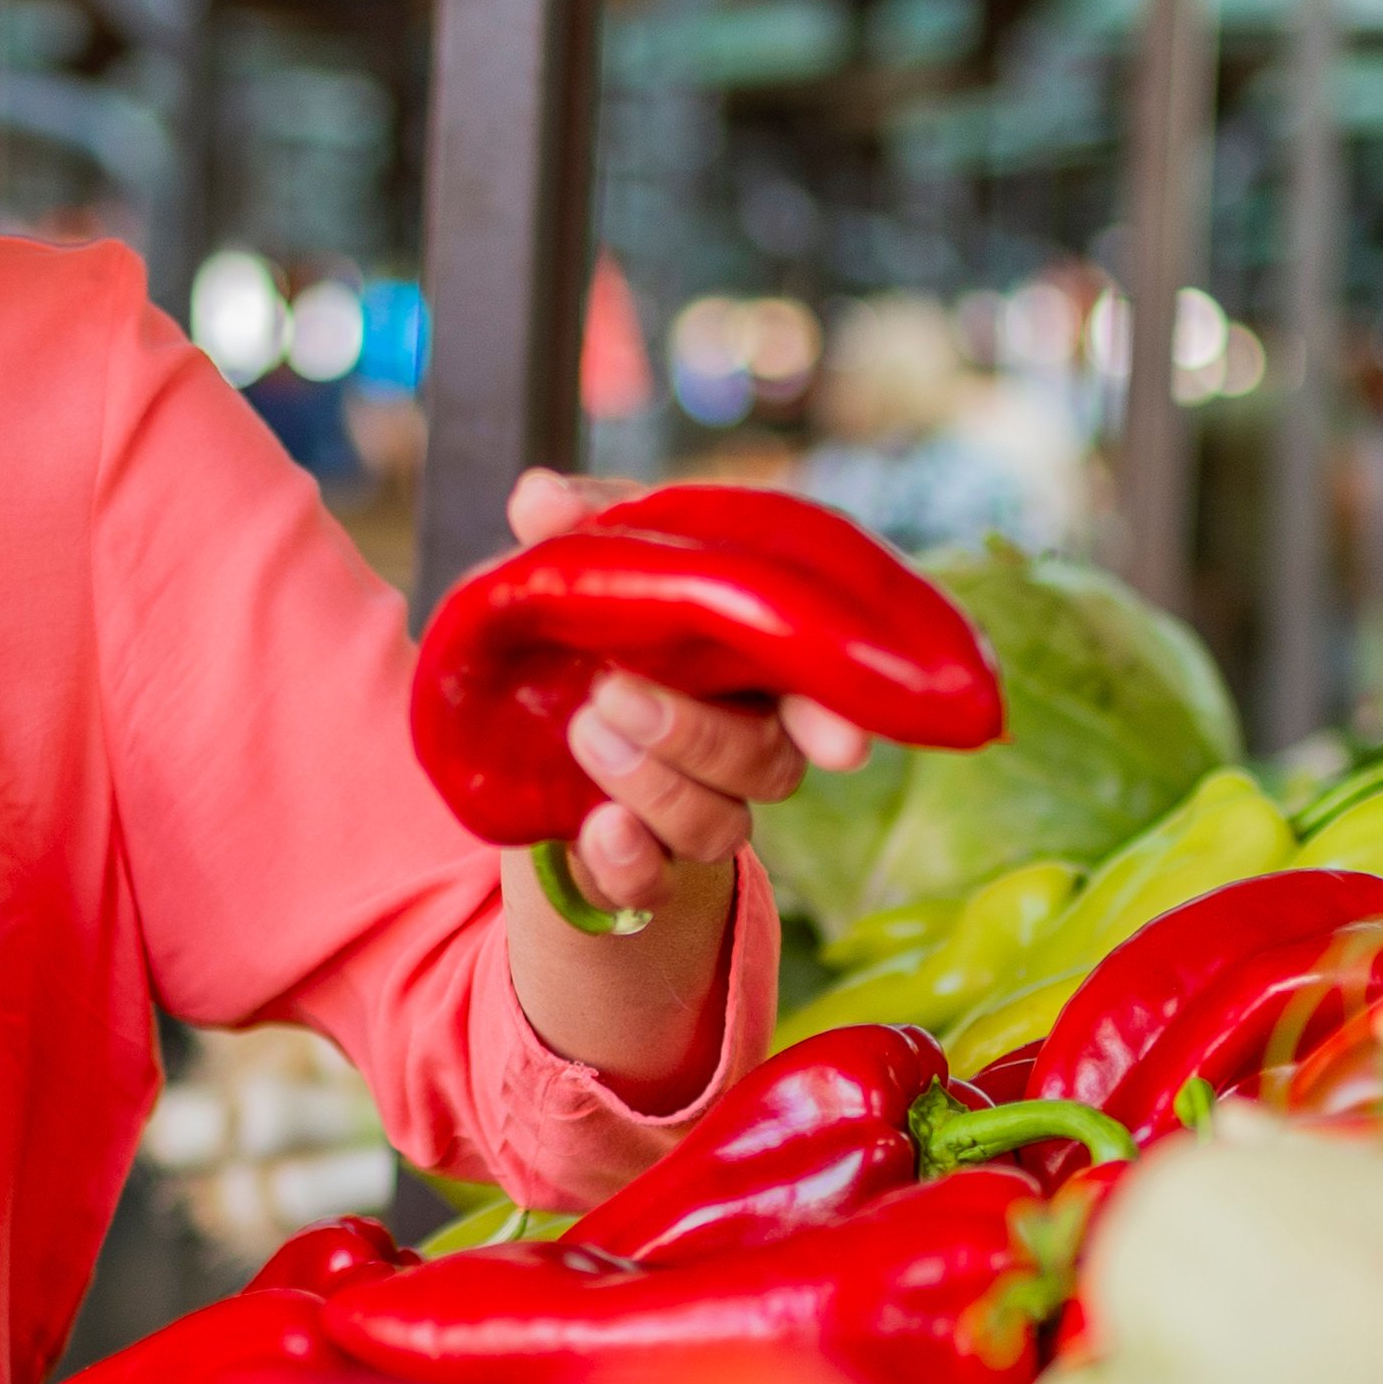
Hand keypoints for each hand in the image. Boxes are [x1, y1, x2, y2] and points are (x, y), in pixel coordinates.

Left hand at [502, 467, 874, 917]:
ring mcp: (701, 805)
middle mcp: (750, 741)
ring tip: (583, 731)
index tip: (842, 744)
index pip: (827, 691)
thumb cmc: (609, 619)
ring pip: (720, 825)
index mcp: (762, 662)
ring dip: (656, 787)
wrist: (546, 713)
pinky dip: (631, 864)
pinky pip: (652, 886)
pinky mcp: (642, 858)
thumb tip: (540, 497)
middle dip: (698, 734)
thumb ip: (582, 526)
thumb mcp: (601, 559)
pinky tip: (599, 832)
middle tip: (612, 690)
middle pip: (767, 763)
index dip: (838, 719)